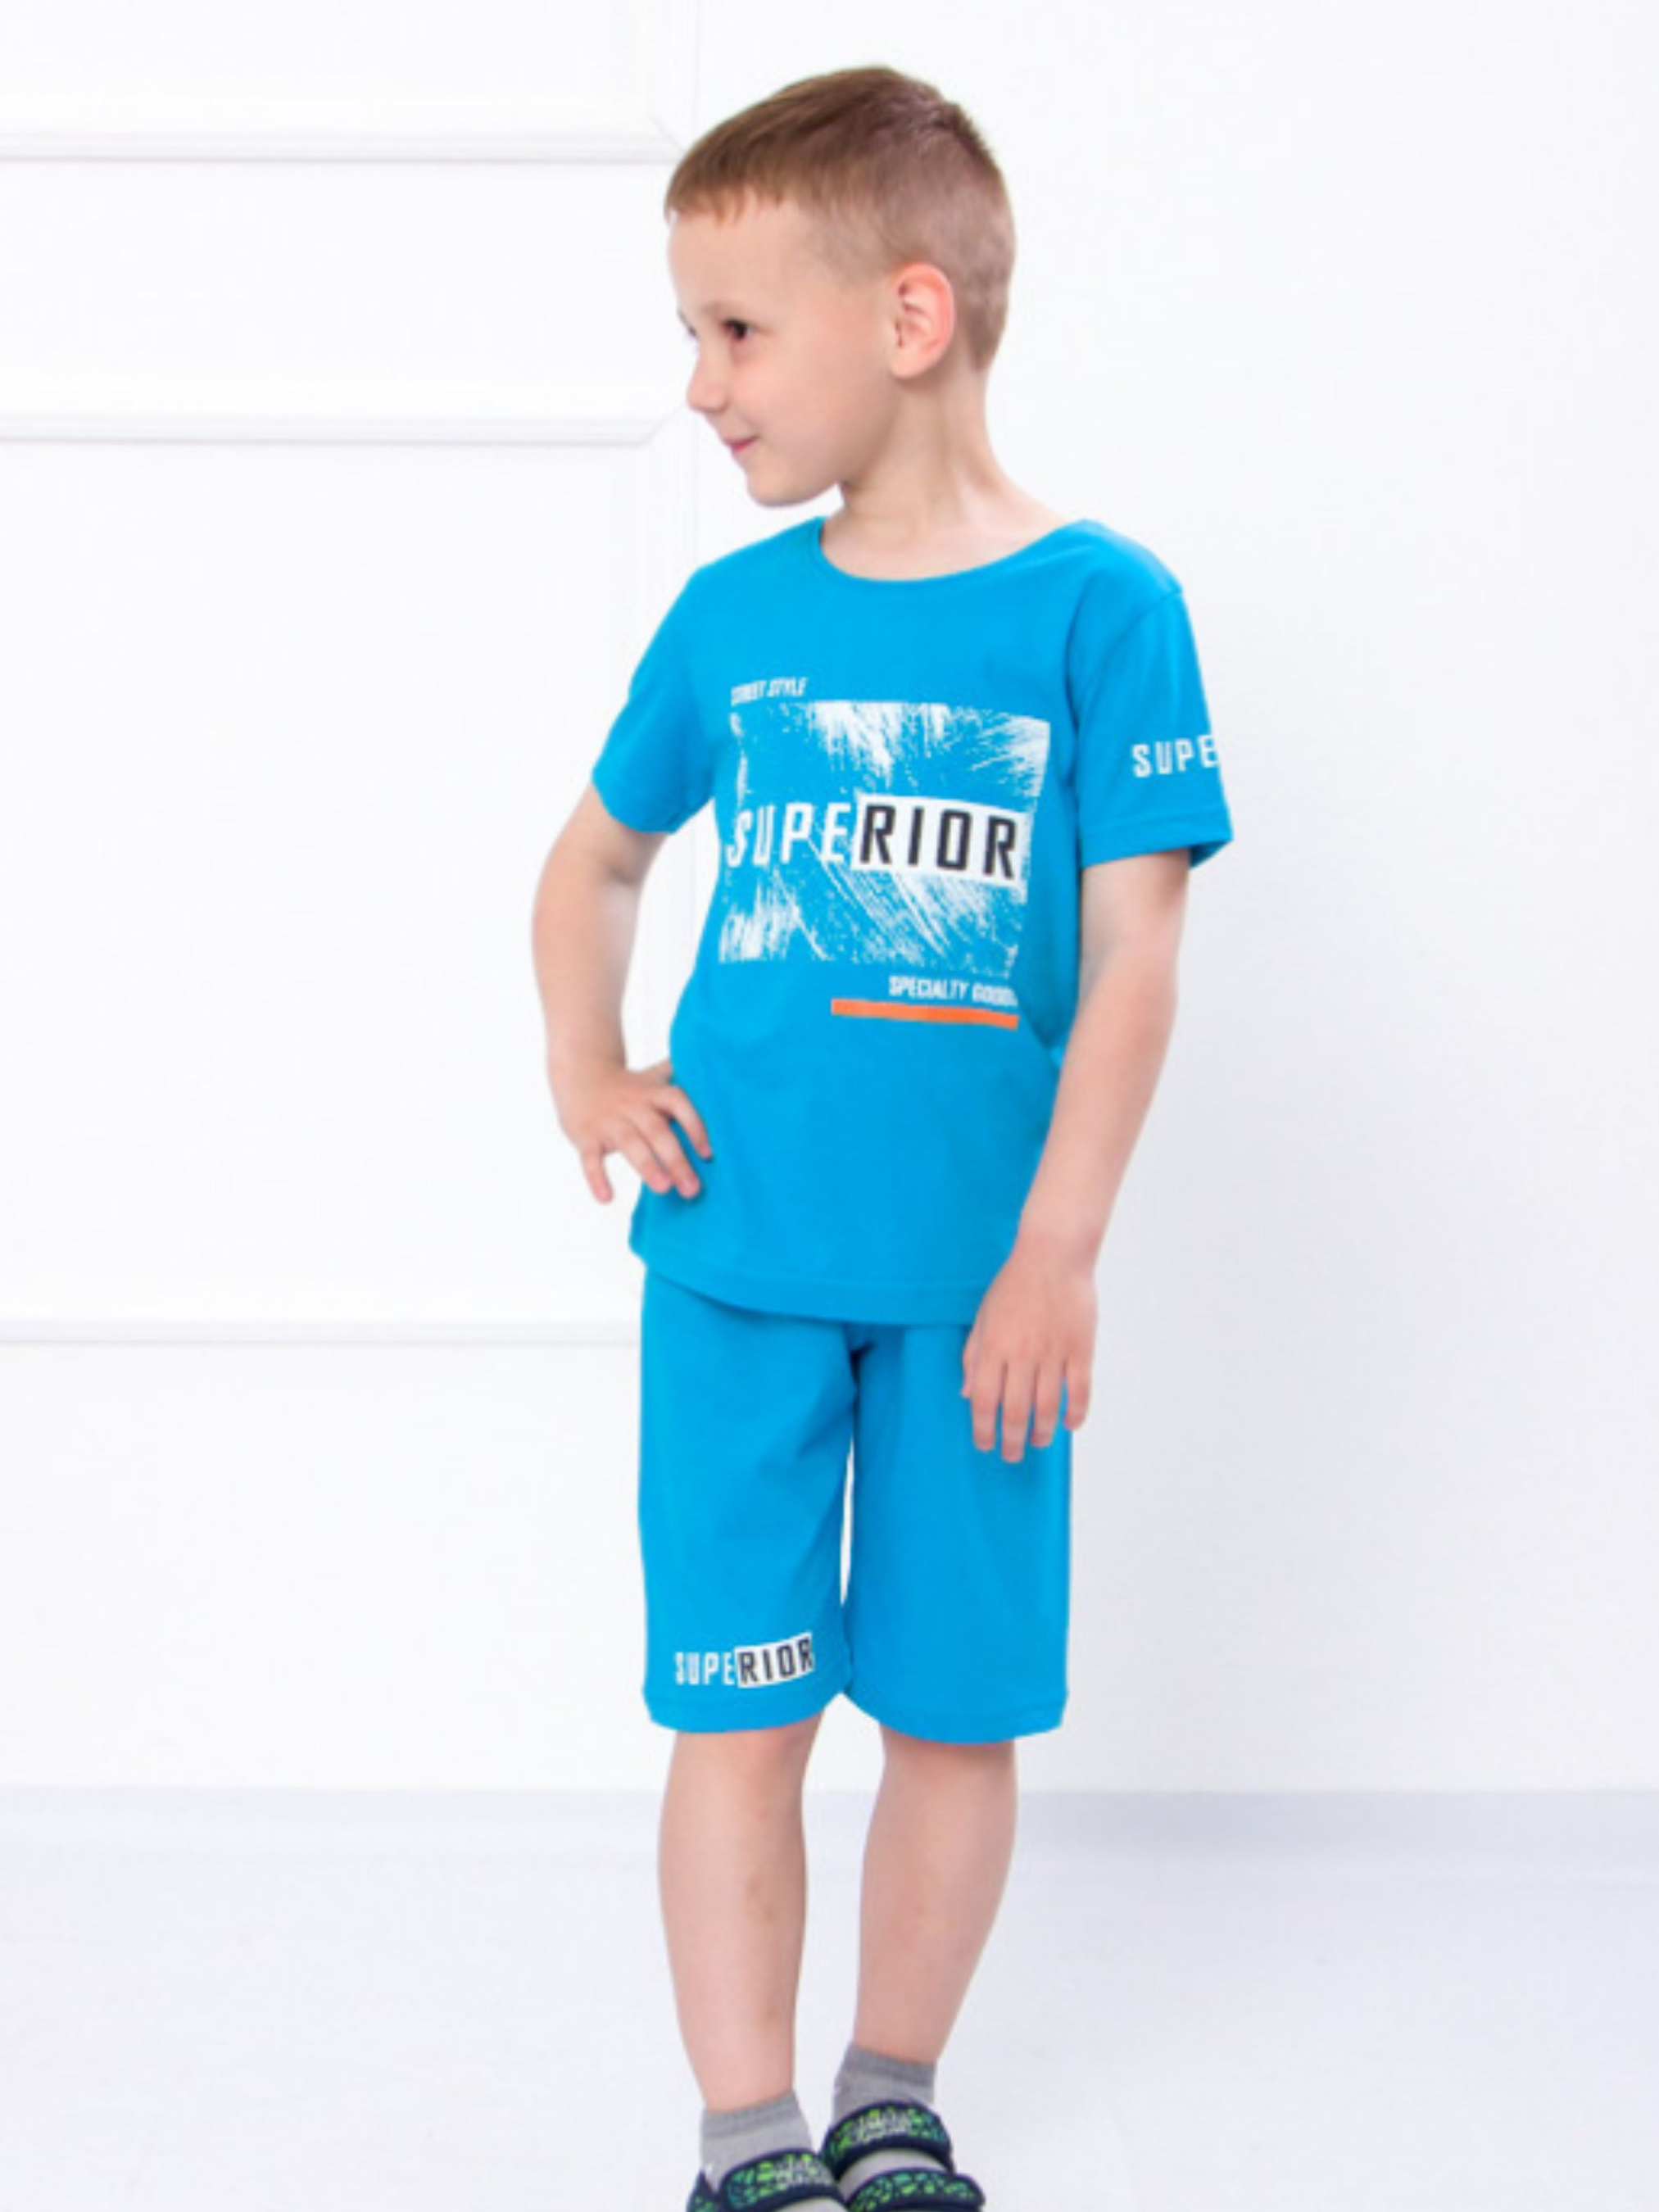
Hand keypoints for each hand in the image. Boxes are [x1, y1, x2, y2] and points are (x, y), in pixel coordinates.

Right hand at [553, 1054, 712, 1204]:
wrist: (580, 1076)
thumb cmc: (628, 1086)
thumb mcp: (654, 1076)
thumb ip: (683, 1075)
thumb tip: (721, 1068)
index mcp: (654, 1094)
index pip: (678, 1103)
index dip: (695, 1126)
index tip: (709, 1154)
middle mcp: (633, 1106)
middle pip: (657, 1131)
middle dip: (676, 1160)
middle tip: (692, 1189)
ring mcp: (609, 1121)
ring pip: (629, 1143)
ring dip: (647, 1166)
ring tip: (664, 1189)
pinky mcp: (585, 1136)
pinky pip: (590, 1158)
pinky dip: (596, 1178)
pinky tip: (606, 1198)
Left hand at [961, 1235, 1095, 1460]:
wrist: (1052, 1255)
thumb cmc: (1013, 1285)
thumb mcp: (983, 1317)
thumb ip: (973, 1356)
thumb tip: (967, 1393)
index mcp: (993, 1348)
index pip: (984, 1401)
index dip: (983, 1429)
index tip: (985, 1445)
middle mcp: (1022, 1355)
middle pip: (1015, 1412)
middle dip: (1012, 1441)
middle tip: (1012, 1455)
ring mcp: (1053, 1353)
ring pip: (1048, 1407)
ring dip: (1043, 1432)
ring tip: (1039, 1442)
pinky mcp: (1080, 1349)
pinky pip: (1079, 1391)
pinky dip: (1076, 1413)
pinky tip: (1070, 1424)